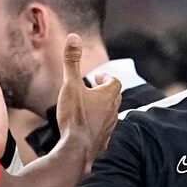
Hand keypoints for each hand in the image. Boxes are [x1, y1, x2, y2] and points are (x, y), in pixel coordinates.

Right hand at [54, 34, 120, 167]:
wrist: (76, 150)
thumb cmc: (75, 116)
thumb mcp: (70, 85)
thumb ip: (72, 61)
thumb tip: (74, 36)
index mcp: (108, 96)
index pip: (115, 82)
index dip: (107, 78)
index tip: (97, 77)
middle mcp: (112, 112)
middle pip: (115, 98)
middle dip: (106, 92)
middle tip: (94, 90)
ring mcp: (109, 129)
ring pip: (110, 116)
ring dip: (102, 110)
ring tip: (89, 108)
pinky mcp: (102, 143)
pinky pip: (104, 133)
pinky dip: (98, 128)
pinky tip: (87, 130)